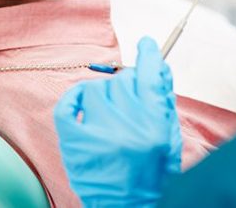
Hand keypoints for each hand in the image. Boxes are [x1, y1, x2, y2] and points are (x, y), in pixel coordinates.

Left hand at [54, 37, 181, 206]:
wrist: (131, 207)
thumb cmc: (153, 173)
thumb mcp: (168, 136)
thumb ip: (163, 99)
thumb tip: (158, 64)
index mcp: (153, 127)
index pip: (149, 77)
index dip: (149, 56)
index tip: (147, 44)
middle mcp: (126, 129)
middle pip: (122, 81)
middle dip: (127, 86)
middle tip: (129, 102)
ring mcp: (97, 136)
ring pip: (96, 89)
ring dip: (104, 95)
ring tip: (109, 114)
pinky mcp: (74, 144)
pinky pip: (68, 105)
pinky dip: (74, 98)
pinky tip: (82, 101)